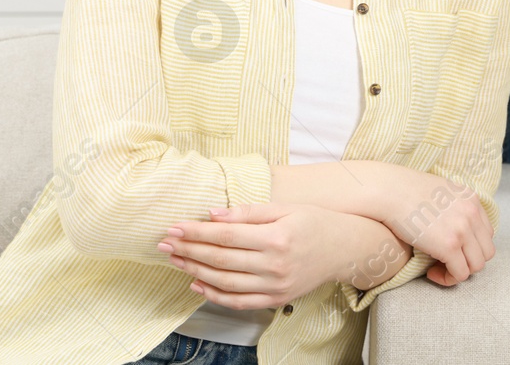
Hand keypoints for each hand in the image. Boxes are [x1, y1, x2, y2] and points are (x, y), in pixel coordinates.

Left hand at [157, 202, 403, 308]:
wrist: (345, 248)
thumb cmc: (315, 221)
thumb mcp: (285, 207)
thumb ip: (249, 211)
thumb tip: (214, 213)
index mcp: (276, 237)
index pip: (226, 235)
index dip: (196, 232)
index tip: (174, 226)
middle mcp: (275, 265)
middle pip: (221, 259)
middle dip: (189, 250)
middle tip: (165, 243)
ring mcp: (275, 286)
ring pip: (225, 282)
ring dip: (195, 271)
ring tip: (175, 260)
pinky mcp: (276, 300)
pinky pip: (239, 302)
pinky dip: (215, 295)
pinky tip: (197, 283)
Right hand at [373, 167, 494, 285]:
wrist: (389, 191)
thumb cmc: (406, 191)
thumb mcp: (441, 191)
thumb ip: (455, 207)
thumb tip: (453, 229)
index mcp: (472, 199)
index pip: (487, 233)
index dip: (471, 246)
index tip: (454, 250)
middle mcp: (472, 214)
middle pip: (486, 252)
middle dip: (468, 261)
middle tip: (447, 262)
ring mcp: (463, 231)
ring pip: (476, 266)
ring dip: (459, 272)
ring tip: (438, 268)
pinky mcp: (449, 247)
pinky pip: (460, 275)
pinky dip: (447, 279)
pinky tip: (431, 273)